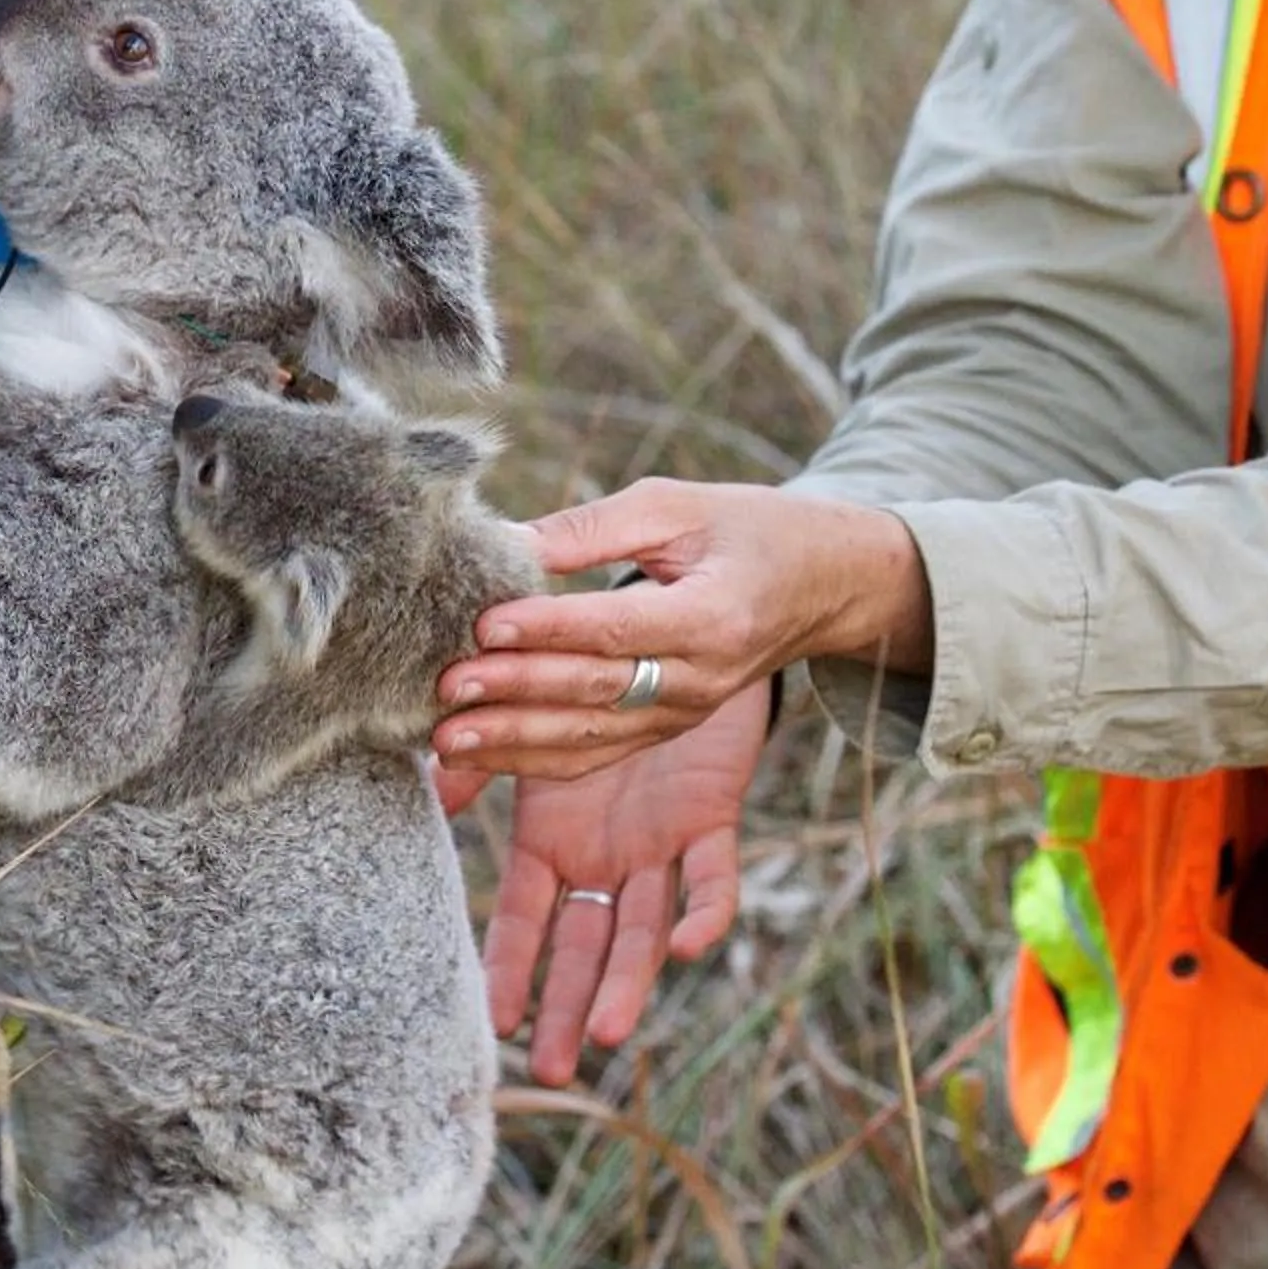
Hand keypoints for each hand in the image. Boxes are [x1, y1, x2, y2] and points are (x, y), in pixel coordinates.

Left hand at [432, 478, 927, 780]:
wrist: (821, 585)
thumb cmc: (745, 529)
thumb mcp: (678, 506)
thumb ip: (591, 528)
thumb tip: (504, 543)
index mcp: (714, 615)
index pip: (618, 628)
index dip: (549, 627)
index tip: (486, 623)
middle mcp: (701, 678)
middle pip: (597, 691)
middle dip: (517, 691)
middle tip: (447, 685)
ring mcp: (684, 714)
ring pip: (589, 738)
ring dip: (513, 743)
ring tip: (446, 739)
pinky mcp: (665, 730)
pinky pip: (593, 756)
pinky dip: (532, 762)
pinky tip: (477, 760)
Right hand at [482, 679, 771, 1083]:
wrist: (675, 644)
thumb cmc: (587, 688)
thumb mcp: (526, 729)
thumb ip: (479, 763)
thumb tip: (424, 781)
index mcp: (555, 844)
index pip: (526, 921)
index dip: (511, 969)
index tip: (494, 1024)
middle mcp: (606, 859)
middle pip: (586, 947)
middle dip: (567, 1006)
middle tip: (551, 1070)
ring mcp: (658, 846)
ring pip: (646, 930)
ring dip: (629, 982)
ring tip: (609, 1036)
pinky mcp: (710, 820)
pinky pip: (712, 877)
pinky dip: (704, 912)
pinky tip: (692, 947)